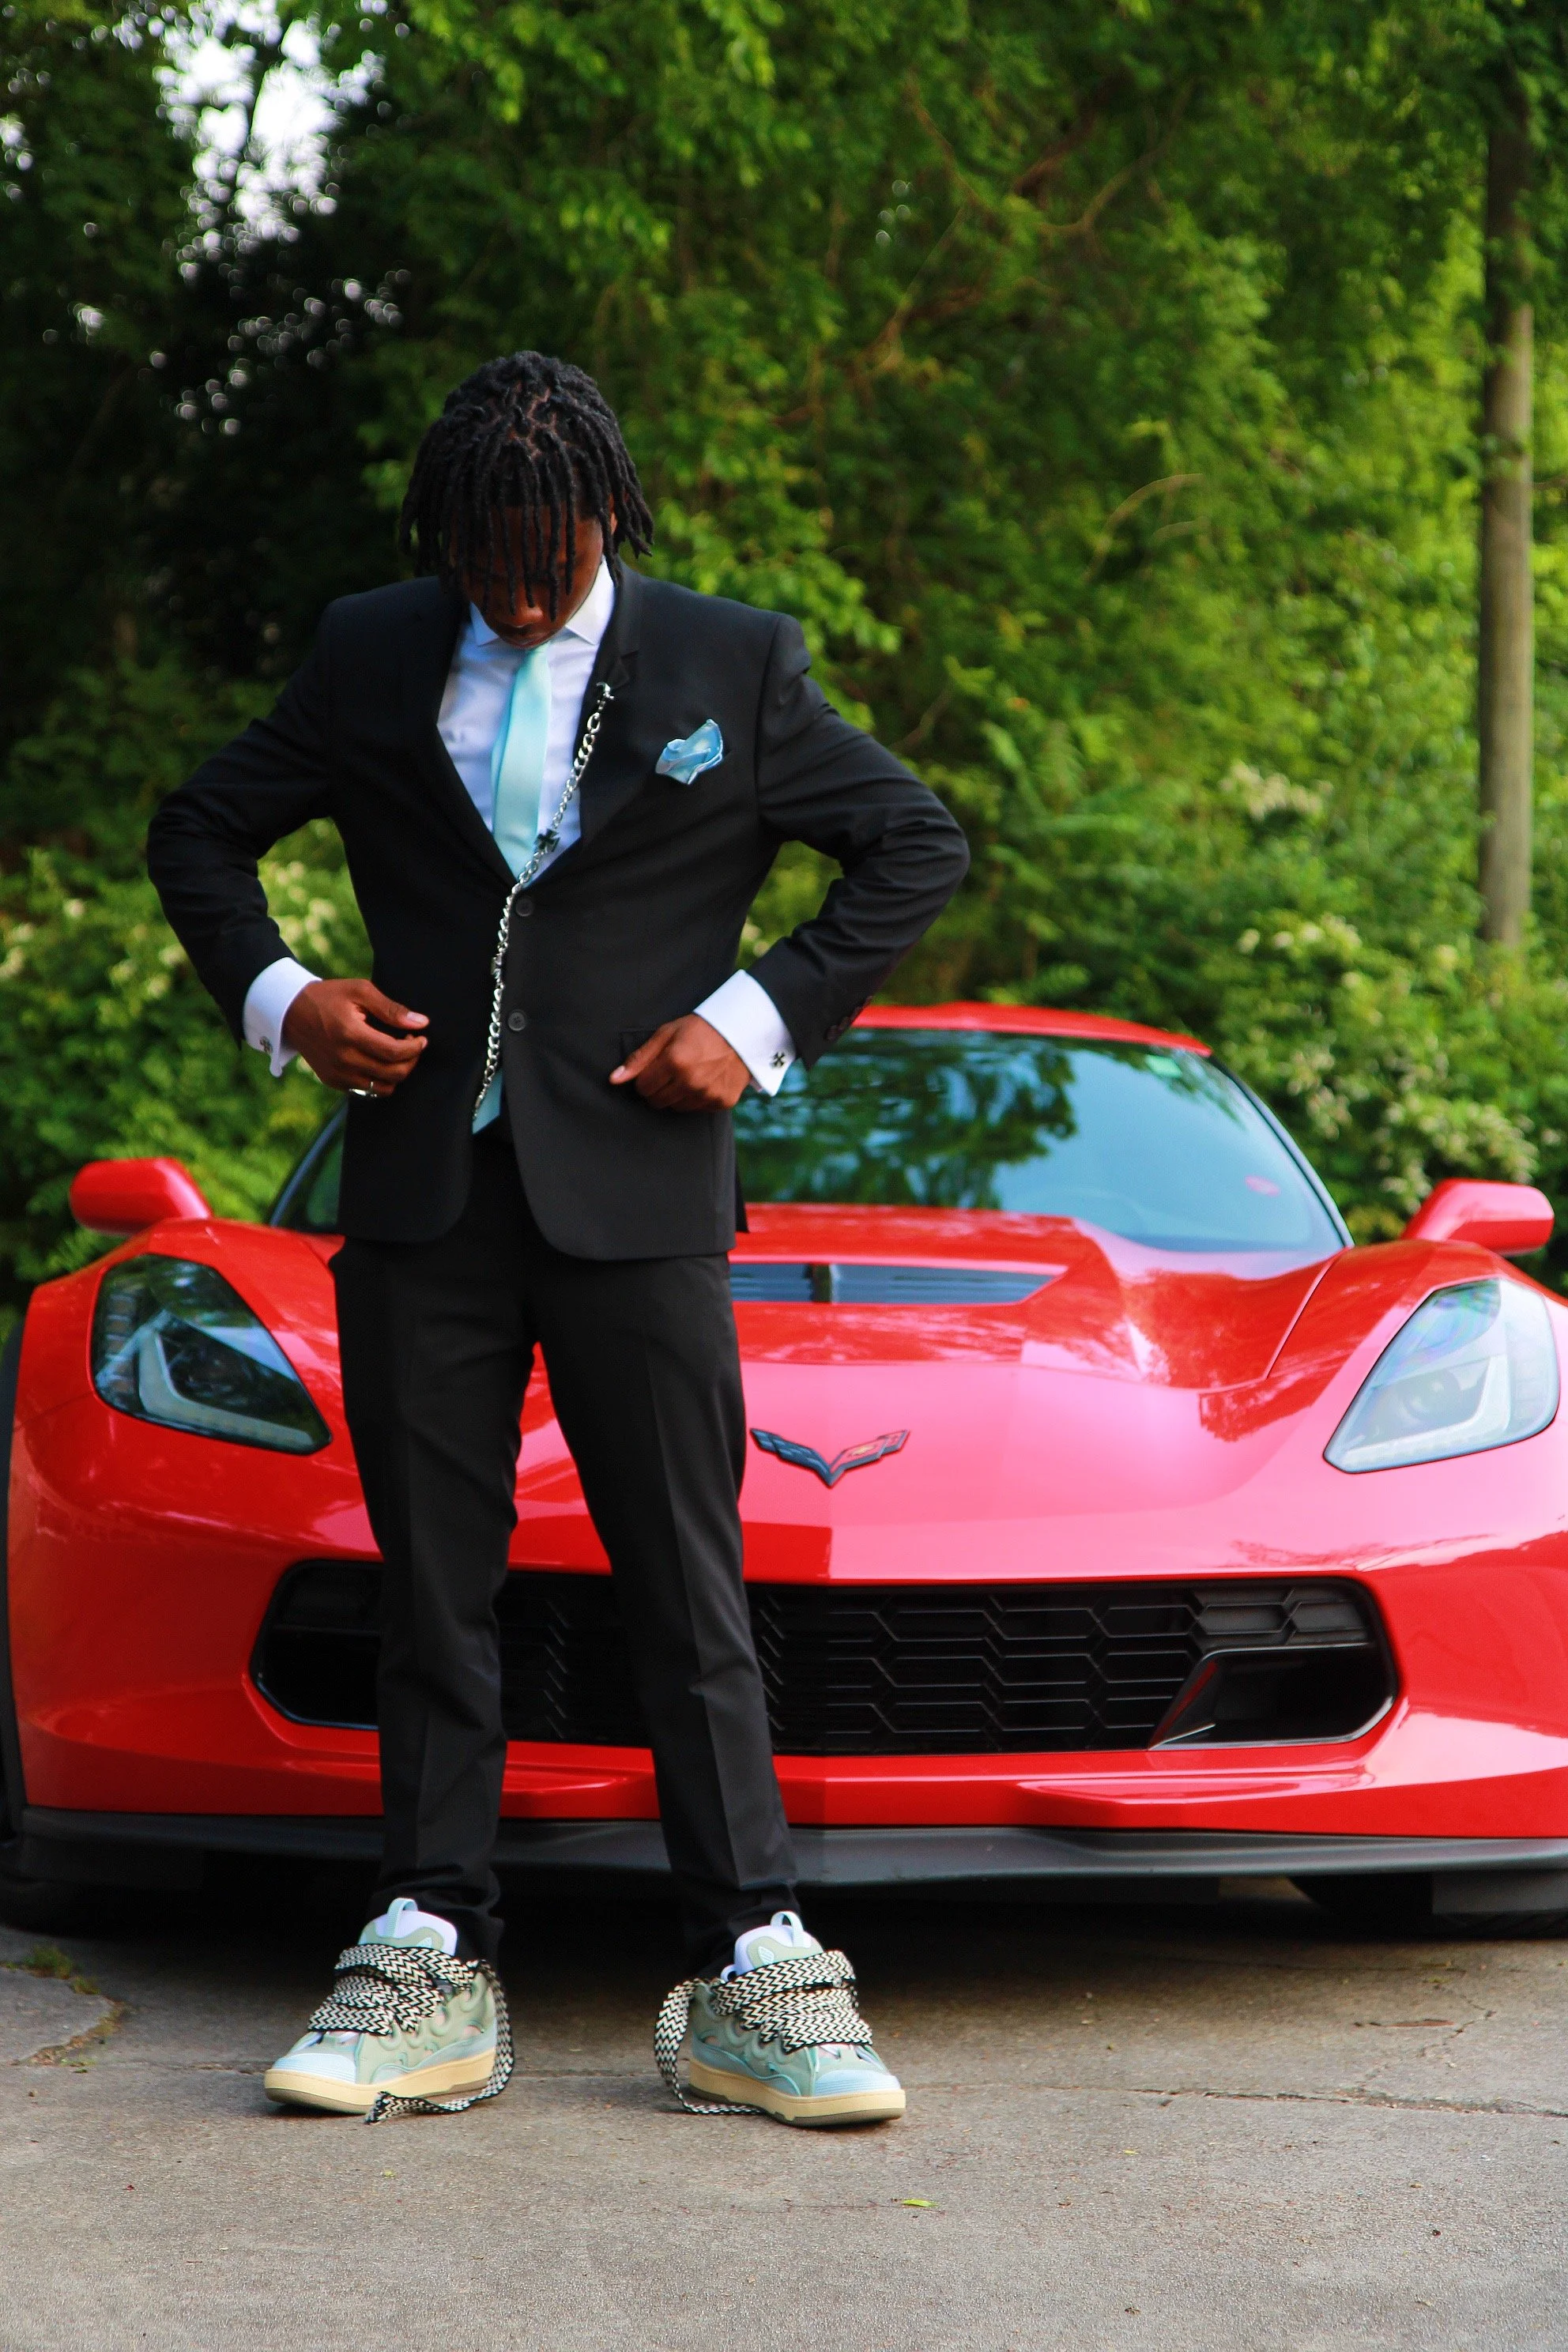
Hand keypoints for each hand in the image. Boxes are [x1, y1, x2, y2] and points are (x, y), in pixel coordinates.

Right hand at [283, 978, 428, 1097]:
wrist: (290, 1012)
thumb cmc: (329, 997)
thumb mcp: (360, 991)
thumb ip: (391, 1009)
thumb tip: (420, 1022)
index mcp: (350, 1034)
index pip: (394, 1052)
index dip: (415, 1048)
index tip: (421, 1038)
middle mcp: (343, 1059)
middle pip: (393, 1074)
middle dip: (411, 1061)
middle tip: (412, 1045)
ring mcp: (337, 1074)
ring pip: (383, 1088)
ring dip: (398, 1073)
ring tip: (397, 1055)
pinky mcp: (333, 1081)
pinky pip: (367, 1091)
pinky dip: (380, 1080)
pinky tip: (379, 1061)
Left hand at [609, 1014, 751, 1110]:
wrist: (741, 1031)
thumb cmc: (699, 1029)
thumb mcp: (666, 1034)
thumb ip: (639, 1058)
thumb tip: (614, 1080)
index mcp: (674, 1061)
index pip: (643, 1087)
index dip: (645, 1079)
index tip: (655, 1069)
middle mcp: (691, 1081)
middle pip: (657, 1101)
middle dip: (657, 1089)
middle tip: (670, 1072)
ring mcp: (708, 1093)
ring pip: (676, 1107)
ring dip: (676, 1095)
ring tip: (688, 1074)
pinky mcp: (722, 1101)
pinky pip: (697, 1109)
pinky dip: (696, 1098)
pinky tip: (704, 1080)